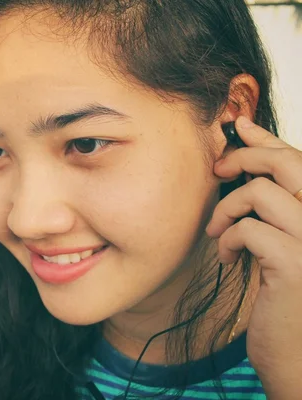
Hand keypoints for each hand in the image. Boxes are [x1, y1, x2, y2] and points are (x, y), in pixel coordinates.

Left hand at [205, 116, 301, 398]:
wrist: (298, 356)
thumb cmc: (285, 298)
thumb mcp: (280, 243)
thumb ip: (271, 204)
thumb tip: (245, 153)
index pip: (299, 159)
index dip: (267, 138)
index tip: (237, 127)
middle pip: (287, 163)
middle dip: (243, 159)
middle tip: (218, 172)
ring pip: (260, 192)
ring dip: (227, 209)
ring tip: (220, 233)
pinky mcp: (296, 265)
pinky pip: (248, 228)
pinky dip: (228, 239)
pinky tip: (229, 259)